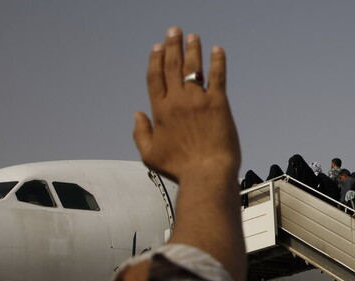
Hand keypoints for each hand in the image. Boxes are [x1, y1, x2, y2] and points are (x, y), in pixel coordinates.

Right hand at [133, 27, 239, 182]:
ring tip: (193, 36)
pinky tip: (218, 50)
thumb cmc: (180, 169)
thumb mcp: (150, 155)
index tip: (157, 47)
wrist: (206, 174)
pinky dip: (218, 62)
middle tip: (174, 31)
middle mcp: (177, 101)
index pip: (155, 78)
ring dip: (192, 49)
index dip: (155, 60)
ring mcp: (198, 101)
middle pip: (172, 67)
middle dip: (172, 46)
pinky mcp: (218, 104)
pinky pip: (217, 76)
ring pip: (193, 67)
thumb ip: (140, 133)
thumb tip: (136, 113)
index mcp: (160, 111)